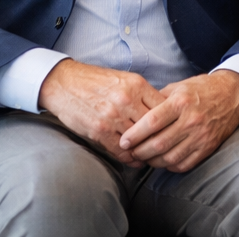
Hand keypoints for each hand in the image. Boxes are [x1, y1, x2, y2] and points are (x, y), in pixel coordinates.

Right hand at [37, 59, 165, 165]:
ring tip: (151, 155)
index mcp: (136, 85)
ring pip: (138, 141)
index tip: (173, 129)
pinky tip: (135, 159)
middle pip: (154, 127)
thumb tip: (161, 110)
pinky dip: (130, 158)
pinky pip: (121, 150)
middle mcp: (127, 100)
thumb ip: (142, 94)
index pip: (163, 108)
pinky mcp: (99, 131)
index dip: (170, 121)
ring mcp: (112, 117)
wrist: (65, 83)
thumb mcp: (124, 79)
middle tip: (166, 147)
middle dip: (160, 138)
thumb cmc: (96, 81)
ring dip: (145, 150)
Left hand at [119, 70, 238, 171]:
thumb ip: (157, 100)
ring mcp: (201, 136)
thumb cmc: (201, 89)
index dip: (135, 135)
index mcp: (181, 102)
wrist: (233, 95)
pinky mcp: (208, 147)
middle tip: (130, 152)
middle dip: (140, 152)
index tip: (124, 141)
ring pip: (170, 157)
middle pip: (159, 143)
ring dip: (152, 162)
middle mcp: (191, 120)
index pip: (152, 122)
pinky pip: (184, 164)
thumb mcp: (178, 87)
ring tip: (144, 158)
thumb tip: (134, 113)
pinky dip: (169, 166)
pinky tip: (162, 161)